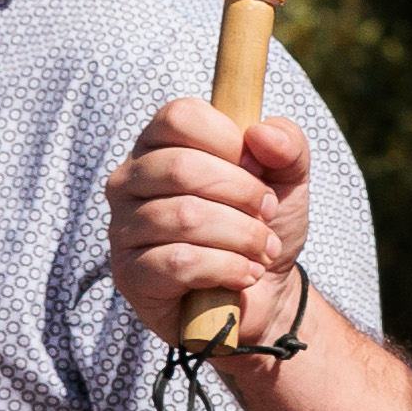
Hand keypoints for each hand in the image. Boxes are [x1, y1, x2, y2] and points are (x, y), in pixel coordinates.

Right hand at [104, 99, 309, 353]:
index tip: (258, 169)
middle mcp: (129, 181)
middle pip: (181, 168)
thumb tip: (260, 133)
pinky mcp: (130, 274)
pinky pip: (179, 263)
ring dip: (242, 235)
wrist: (265, 293)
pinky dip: (227, 267)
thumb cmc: (263, 225)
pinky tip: (245, 274)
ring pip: (184, 217)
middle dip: (243, 193)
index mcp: (160, 145)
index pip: (179, 117)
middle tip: (268, 214)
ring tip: (263, 249)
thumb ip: (287, 144)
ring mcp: (123, 228)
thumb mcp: (288, 178)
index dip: (229, 140)